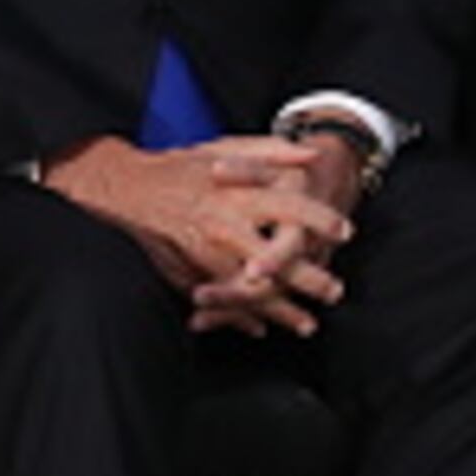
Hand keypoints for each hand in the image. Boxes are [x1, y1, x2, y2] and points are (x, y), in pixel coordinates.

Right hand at [42, 133, 354, 334]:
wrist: (130, 189)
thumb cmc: (183, 167)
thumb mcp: (228, 148)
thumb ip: (272, 151)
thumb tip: (312, 155)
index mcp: (239, 193)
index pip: (291, 207)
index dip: (320, 220)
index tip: (345, 232)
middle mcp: (226, 225)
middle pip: (278, 258)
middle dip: (308, 279)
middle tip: (335, 292)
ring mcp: (208, 255)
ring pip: (253, 290)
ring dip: (281, 310)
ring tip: (307, 323)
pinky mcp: (191, 274)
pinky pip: (224, 302)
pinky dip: (244, 318)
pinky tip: (262, 327)